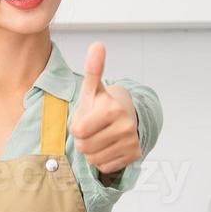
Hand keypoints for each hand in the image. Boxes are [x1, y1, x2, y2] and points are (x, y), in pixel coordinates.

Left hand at [70, 41, 140, 175]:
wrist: (126, 116)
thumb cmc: (102, 104)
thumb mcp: (93, 89)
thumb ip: (93, 69)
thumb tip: (97, 45)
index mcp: (113, 109)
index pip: (78, 131)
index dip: (76, 126)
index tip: (86, 118)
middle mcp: (126, 126)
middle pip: (84, 146)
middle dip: (83, 139)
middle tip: (93, 128)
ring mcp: (132, 142)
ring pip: (93, 158)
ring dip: (91, 150)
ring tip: (100, 136)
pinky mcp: (134, 156)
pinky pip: (104, 166)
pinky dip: (102, 159)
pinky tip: (108, 146)